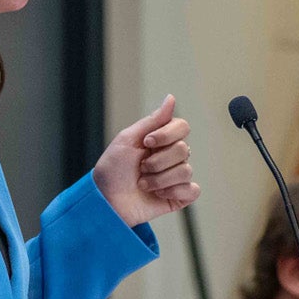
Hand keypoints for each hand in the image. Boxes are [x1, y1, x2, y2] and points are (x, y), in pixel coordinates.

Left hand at [92, 96, 198, 225]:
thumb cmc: (112, 169)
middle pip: (184, 150)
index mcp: (161, 139)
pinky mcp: (179, 196)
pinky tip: (158, 194)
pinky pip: (192, 190)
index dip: (166, 135)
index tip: (146, 143)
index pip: (182, 127)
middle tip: (140, 168)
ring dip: (159, 179)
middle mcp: (171, 156)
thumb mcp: (128, 139)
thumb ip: (153, 120)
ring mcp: (176, 177)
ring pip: (186, 171)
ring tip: (143, 184)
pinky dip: (174, 192)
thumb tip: (171, 98)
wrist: (105, 200)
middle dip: (157, 162)